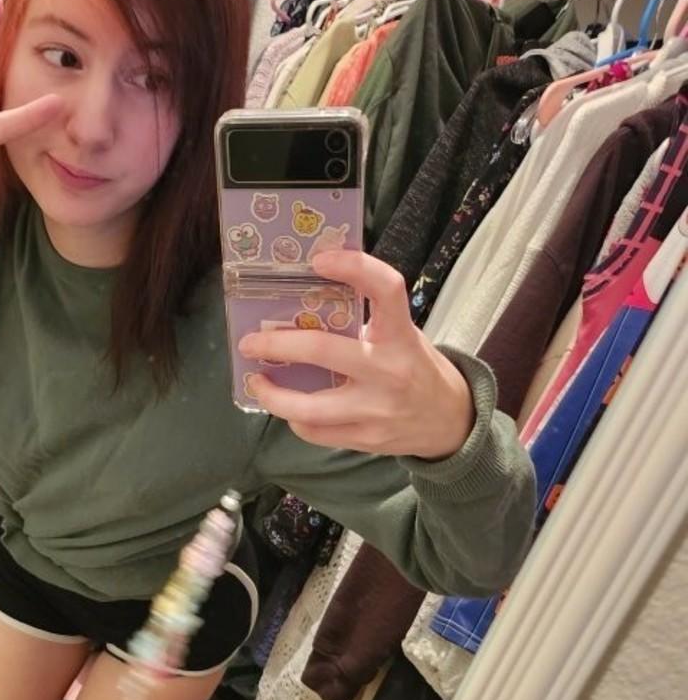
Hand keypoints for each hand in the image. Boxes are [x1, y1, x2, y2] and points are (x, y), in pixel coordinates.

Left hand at [238, 250, 475, 460]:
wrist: (450, 422)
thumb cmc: (417, 369)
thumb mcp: (403, 336)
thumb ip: (367, 321)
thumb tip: (308, 298)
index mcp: (400, 336)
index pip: (386, 289)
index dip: (354, 268)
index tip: (319, 260)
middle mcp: (389, 370)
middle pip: (323, 351)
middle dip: (276, 345)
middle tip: (250, 342)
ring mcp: (376, 409)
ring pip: (309, 407)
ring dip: (273, 395)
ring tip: (257, 382)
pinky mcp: (366, 439)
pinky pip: (316, 432)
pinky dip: (296, 419)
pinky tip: (291, 410)